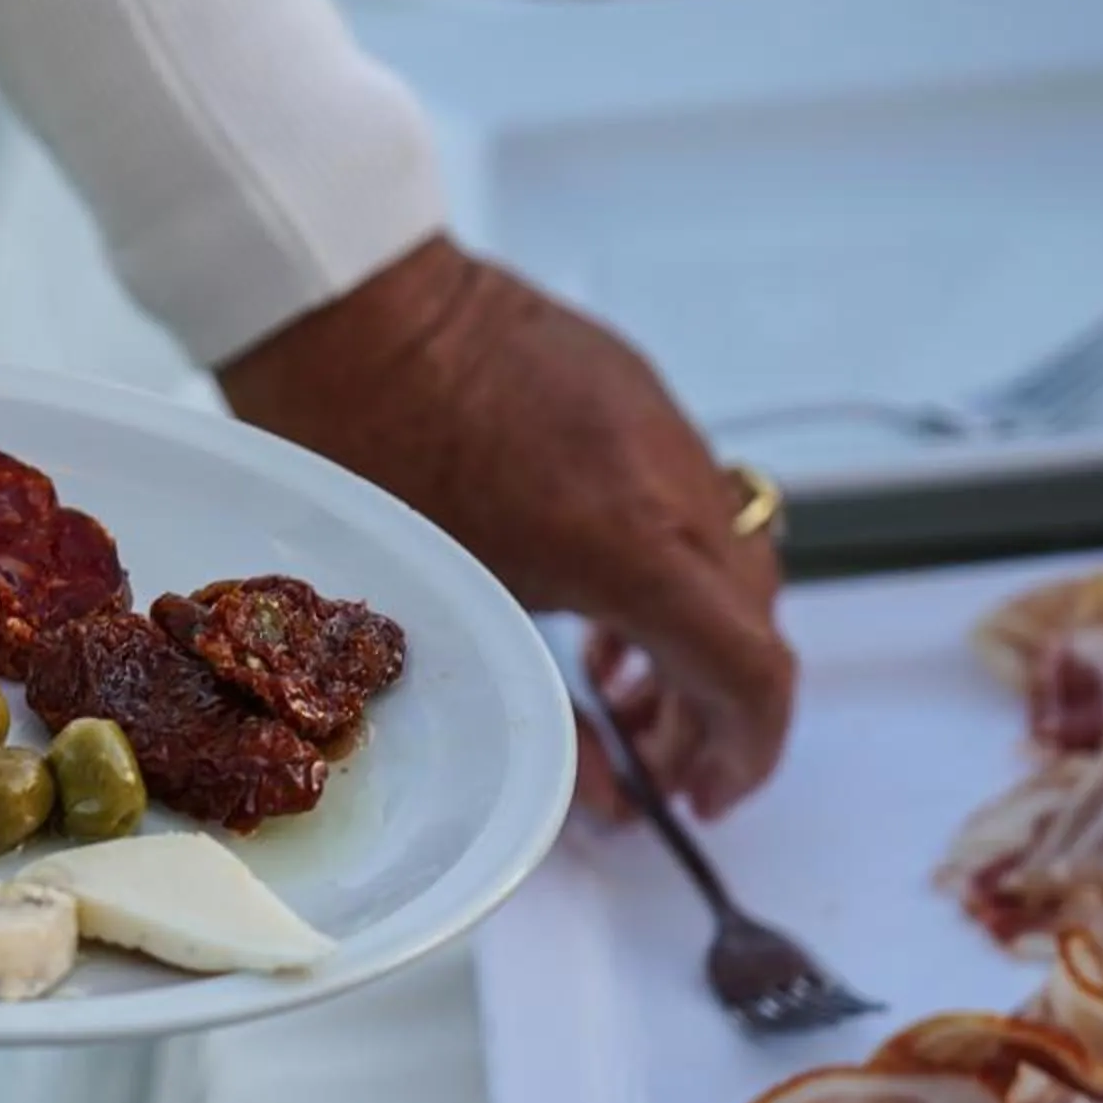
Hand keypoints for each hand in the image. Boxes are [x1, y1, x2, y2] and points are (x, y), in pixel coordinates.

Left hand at [217, 239, 797, 820]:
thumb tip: (604, 793)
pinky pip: (689, 498)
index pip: (753, 673)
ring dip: (693, 639)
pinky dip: (670, 569)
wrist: (350, 306)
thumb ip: (543, 708)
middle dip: (714, 709)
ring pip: (728, 559)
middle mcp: (671, 483)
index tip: (703, 796)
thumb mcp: (452, 607)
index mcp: (633, 544)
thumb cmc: (367, 450)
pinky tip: (595, 594)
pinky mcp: (636, 389)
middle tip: (655, 764)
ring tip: (621, 689)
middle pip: (751, 623)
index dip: (746, 754)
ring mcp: (662, 426)